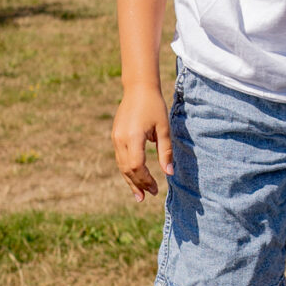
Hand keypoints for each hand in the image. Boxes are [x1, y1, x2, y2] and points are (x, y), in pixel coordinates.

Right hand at [113, 85, 172, 199]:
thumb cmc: (155, 106)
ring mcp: (116, 138)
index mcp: (133, 137)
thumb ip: (165, 151)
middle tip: (148, 196)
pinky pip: (120, 158)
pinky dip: (127, 170)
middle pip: (127, 169)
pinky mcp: (115, 136)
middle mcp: (121, 139)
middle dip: (138, 184)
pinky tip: (134, 177)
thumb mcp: (164, 128)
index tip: (156, 189)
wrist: (138, 88)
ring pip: (121, 165)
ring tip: (139, 195)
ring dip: (130, 180)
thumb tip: (169, 174)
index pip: (137, 166)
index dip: (146, 180)